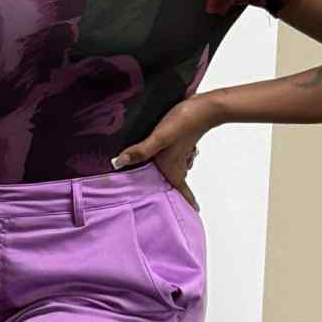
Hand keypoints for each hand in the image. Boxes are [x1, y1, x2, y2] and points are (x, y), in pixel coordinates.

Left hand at [108, 96, 214, 211]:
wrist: (204, 107)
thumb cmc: (183, 124)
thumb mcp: (159, 138)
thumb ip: (140, 151)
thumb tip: (117, 163)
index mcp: (174, 169)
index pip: (182, 192)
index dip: (187, 203)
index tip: (191, 213)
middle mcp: (179, 164)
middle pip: (176, 183)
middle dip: (172, 192)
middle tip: (163, 202)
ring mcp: (181, 152)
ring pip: (175, 169)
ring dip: (169, 175)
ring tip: (157, 180)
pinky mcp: (180, 141)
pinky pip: (173, 157)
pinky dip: (168, 160)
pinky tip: (158, 155)